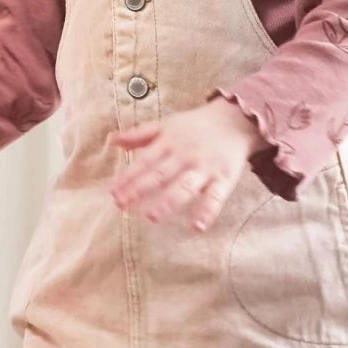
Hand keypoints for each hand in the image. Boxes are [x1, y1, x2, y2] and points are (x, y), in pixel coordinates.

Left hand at [109, 99, 266, 230]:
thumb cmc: (195, 126)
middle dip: (139, 190)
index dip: (128, 176)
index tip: (112, 191)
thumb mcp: (166, 125)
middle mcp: (185, 156)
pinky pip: (216, 197)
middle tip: (121, 205)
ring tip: (152, 217)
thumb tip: (112, 140)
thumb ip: (139, 135)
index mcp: (169, 143)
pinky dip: (208, 212)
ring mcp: (205, 168)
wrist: (236, 120)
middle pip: (160, 174)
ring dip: (168, 202)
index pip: (145, 161)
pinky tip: (197, 226)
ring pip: (185, 186)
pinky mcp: (224, 179)